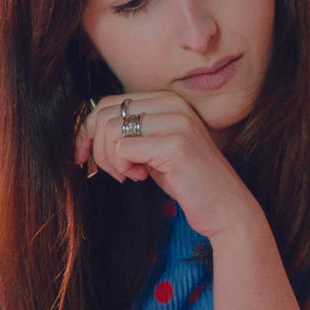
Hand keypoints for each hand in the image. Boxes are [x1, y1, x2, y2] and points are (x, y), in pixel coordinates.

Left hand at [73, 85, 256, 237]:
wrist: (226, 208)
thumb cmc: (189, 182)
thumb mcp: (156, 149)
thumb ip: (133, 133)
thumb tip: (90, 129)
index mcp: (169, 101)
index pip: (110, 102)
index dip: (87, 129)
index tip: (82, 155)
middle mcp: (174, 105)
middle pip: (106, 114)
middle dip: (96, 147)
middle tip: (113, 170)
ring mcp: (176, 123)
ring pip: (110, 131)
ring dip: (109, 160)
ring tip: (129, 175)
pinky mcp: (175, 145)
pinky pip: (123, 150)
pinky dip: (122, 168)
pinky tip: (140, 178)